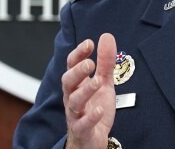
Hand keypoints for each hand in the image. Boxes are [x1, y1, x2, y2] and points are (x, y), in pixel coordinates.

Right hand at [62, 33, 116, 148]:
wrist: (92, 139)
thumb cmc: (95, 107)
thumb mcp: (104, 82)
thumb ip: (105, 62)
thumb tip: (106, 36)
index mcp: (77, 84)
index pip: (72, 65)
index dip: (78, 54)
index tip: (89, 43)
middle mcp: (73, 97)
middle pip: (68, 81)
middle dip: (77, 71)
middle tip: (89, 63)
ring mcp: (76, 114)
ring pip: (74, 101)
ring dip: (85, 90)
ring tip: (97, 82)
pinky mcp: (82, 130)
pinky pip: (82, 124)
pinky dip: (90, 117)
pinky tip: (99, 110)